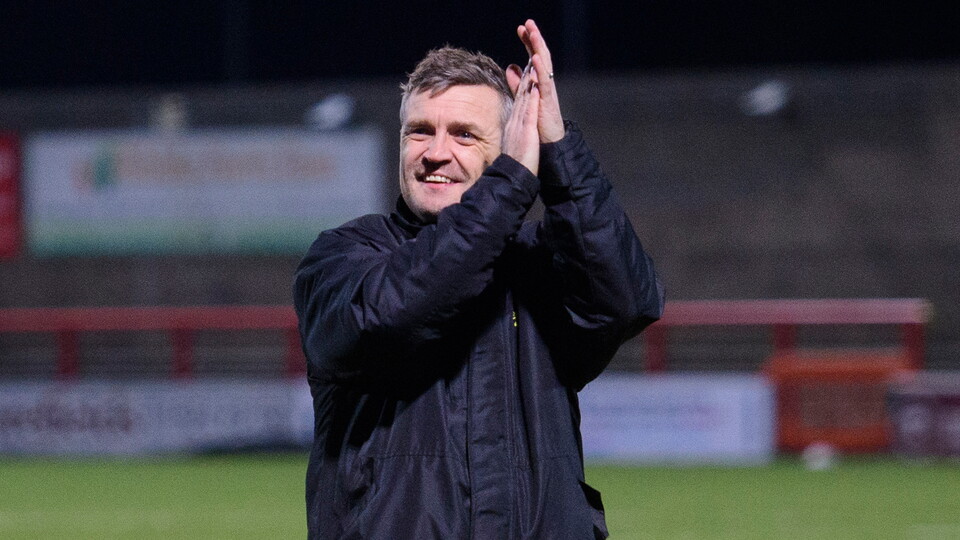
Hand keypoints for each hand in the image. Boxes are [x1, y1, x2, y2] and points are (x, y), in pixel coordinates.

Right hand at [501, 63, 540, 174]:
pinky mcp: (526, 132)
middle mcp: (515, 122)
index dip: (522, 86)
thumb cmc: (515, 163)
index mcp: (513, 125)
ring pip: (524, 100)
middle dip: (524, 79)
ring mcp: (520, 125)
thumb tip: (513, 130)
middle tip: (528, 60)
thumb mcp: (513, 144)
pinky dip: (532, 99)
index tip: (526, 73)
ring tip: (531, 66)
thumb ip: (514, 134)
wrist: (513, 176)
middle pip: (520, 97)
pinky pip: (529, 112)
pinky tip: (535, 87)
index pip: (518, 102)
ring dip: (528, 83)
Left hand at [506, 19, 563, 143]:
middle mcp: (544, 83)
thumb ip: (518, 83)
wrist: (549, 141)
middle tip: (529, 23)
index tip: (521, 28)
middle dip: (534, 40)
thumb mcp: (525, 98)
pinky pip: (544, 82)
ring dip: (539, 48)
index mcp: (538, 81)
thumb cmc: (539, 122)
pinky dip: (540, 69)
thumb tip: (511, 67)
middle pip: (540, 56)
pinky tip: (536, 58)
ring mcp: (547, 91)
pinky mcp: (548, 101)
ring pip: (544, 65)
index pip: (533, 57)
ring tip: (534, 33)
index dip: (528, 43)